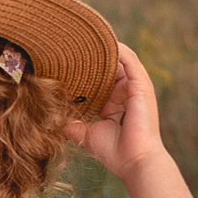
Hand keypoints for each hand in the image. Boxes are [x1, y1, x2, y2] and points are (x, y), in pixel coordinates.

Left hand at [68, 45, 168, 184]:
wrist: (135, 161)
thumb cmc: (115, 152)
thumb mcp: (88, 135)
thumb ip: (74, 125)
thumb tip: (55, 120)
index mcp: (116, 104)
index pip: (100, 80)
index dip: (85, 71)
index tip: (66, 62)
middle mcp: (127, 93)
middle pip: (110, 66)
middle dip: (93, 55)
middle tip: (72, 44)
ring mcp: (136, 87)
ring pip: (120, 59)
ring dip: (105, 48)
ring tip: (86, 36)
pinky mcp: (141, 84)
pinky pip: (129, 59)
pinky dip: (117, 49)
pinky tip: (103, 40)